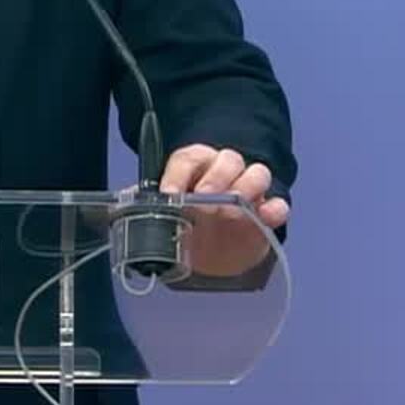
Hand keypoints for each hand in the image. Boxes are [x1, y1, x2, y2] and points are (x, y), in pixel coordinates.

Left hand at [160, 144, 285, 278]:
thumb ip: (149, 204)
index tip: (170, 195)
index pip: (188, 159)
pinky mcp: (267, 213)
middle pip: (228, 159)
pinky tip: (265, 217)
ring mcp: (249, 191)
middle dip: (217, 177)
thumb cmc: (185, 219)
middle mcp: (224, 171)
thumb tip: (125, 204)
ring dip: (247, 187)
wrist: (211, 244)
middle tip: (205, 200)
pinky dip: (274, 209)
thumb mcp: (164, 211)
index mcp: (195, 165)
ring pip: (258, 173)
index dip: (178, 175)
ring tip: (233, 209)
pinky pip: (279, 203)